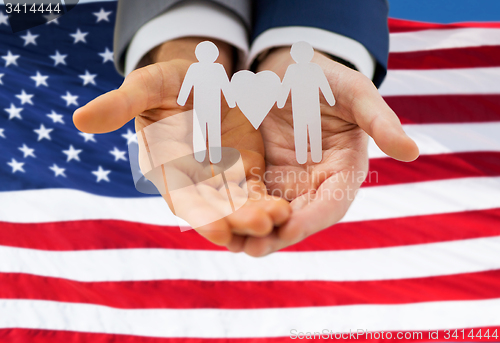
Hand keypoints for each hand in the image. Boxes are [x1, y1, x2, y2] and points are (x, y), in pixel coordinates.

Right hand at [73, 38, 290, 249]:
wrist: (201, 79)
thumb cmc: (170, 82)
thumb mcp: (148, 86)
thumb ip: (121, 103)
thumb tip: (80, 118)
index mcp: (167, 168)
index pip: (181, 198)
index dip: (199, 214)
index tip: (218, 229)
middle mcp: (193, 181)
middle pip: (215, 208)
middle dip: (237, 219)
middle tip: (260, 227)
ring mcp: (220, 179)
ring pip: (239, 204)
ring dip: (257, 215)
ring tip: (279, 219)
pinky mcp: (243, 171)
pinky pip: (256, 191)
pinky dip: (268, 201)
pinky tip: (285, 208)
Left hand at [237, 47, 418, 256]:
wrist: (289, 71)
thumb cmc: (327, 79)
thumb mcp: (355, 93)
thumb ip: (380, 121)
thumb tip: (412, 151)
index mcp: (343, 172)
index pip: (332, 203)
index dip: (313, 218)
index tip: (291, 230)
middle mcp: (314, 185)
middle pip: (297, 218)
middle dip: (275, 235)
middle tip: (251, 248)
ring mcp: (286, 183)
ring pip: (270, 214)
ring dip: (250, 230)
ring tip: (228, 243)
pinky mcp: (260, 175)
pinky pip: (247, 197)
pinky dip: (233, 210)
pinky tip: (215, 219)